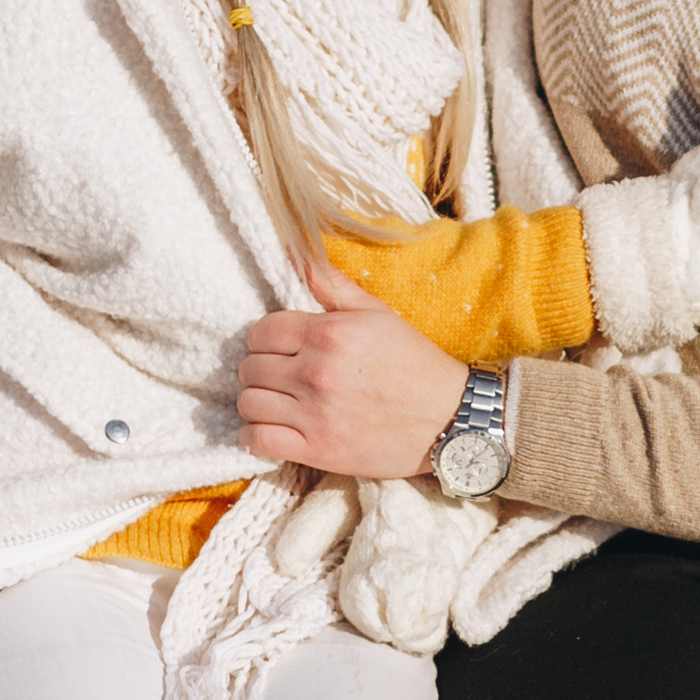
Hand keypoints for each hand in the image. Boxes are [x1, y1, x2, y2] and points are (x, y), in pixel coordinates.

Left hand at [238, 255, 469, 478]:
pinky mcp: (318, 449)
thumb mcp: (377, 314)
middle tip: (279, 376)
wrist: (450, 419)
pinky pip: (258, 441)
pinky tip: (269, 430)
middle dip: (260, 370)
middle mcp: (317, 372)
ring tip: (275, 403)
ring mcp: (315, 413)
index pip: (261, 332)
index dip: (265, 340)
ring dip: (257, 403)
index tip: (279, 349)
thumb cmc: (415, 363)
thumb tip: (296, 249)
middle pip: (250, 368)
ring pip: (248, 404)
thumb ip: (331, 284)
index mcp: (329, 333)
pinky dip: (254, 436)